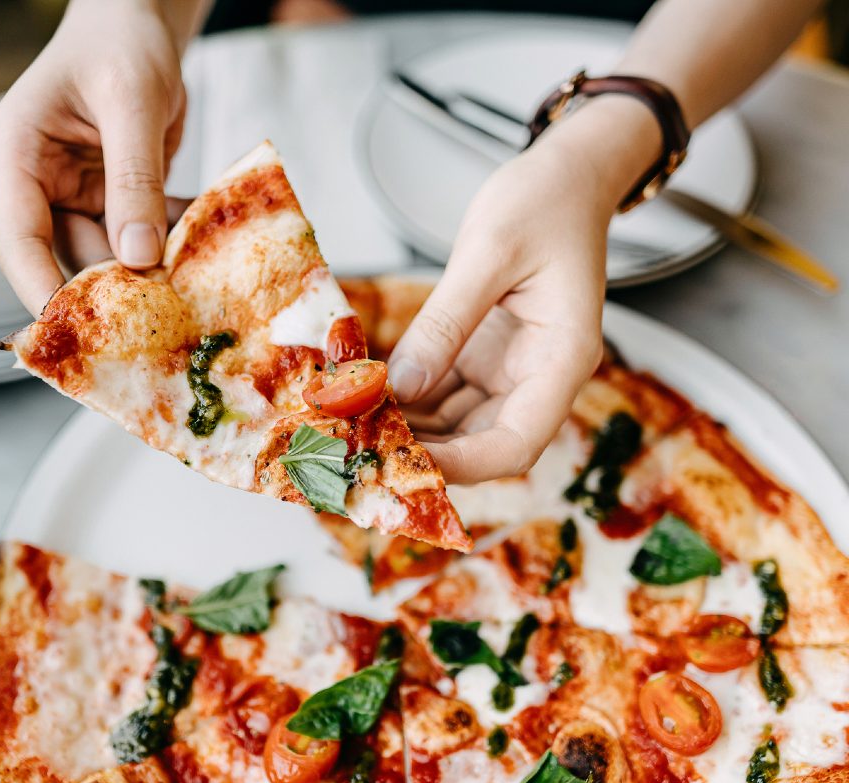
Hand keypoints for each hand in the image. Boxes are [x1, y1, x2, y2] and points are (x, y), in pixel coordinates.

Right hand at [0, 0, 185, 315]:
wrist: (140, 23)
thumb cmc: (122, 42)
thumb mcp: (132, 102)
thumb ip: (134, 178)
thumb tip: (137, 255)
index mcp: (16, 156)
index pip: (18, 240)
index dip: (43, 291)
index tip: (77, 333)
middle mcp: (37, 186)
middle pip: (67, 261)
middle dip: (114, 292)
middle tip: (164, 319)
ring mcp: (75, 199)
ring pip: (109, 260)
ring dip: (151, 273)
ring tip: (195, 284)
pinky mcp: (111, 206)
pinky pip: (138, 244)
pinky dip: (169, 249)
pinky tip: (203, 252)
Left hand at [388, 99, 659, 483]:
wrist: (566, 179)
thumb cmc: (544, 202)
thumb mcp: (489, 252)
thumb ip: (445, 322)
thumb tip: (400, 386)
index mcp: (563, 360)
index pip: (517, 443)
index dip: (462, 465)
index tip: (405, 463)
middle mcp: (539, 379)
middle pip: (482, 445)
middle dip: (425, 452)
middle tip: (360, 444)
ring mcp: (510, 374)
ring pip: (457, 427)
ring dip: (410, 431)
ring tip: (354, 424)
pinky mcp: (484, 361)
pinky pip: (444, 396)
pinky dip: (409, 401)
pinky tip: (367, 396)